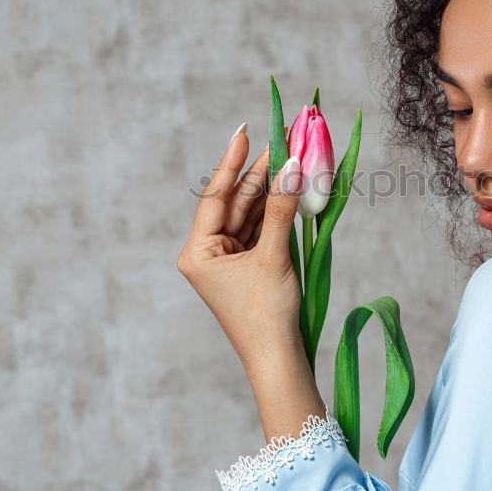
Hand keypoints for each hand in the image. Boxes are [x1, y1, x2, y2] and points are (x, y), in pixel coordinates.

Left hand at [178, 125, 304, 365]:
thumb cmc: (266, 314)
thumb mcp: (273, 256)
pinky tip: (293, 190)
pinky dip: (278, 213)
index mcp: (197, 251)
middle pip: (236, 203)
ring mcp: (228, 261)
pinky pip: (261, 231)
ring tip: (294, 159)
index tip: (245, 131)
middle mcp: (208, 253)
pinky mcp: (248, 268)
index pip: (215, 196)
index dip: (232, 162)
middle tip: (283, 141)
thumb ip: (281, 209)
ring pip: (251, 215)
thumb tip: (291, 166)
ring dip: (273, 191)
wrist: (277, 360)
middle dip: (261, 174)